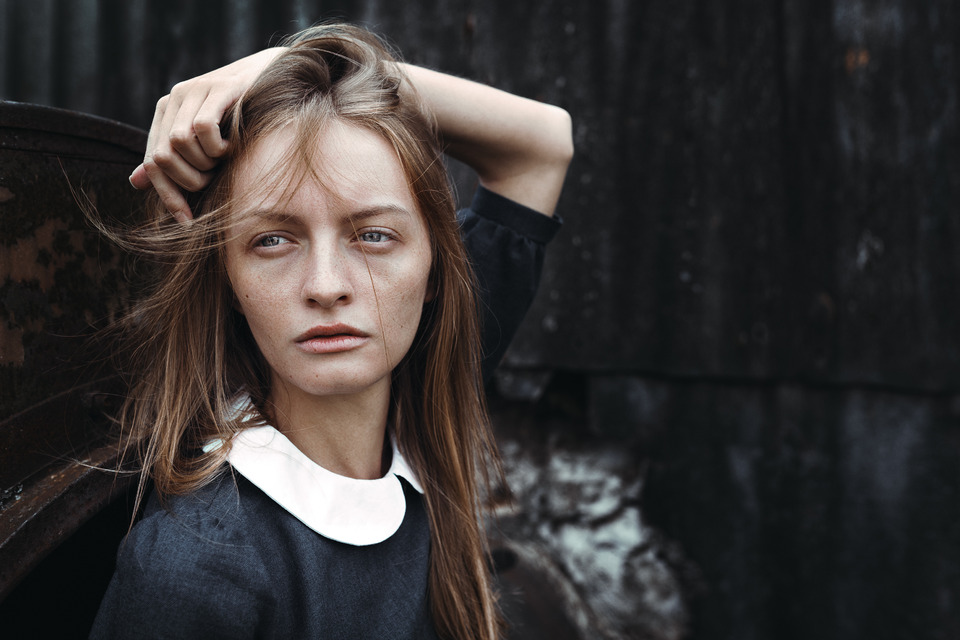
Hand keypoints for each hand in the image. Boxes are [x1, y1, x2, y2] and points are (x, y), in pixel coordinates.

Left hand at [132, 48, 284, 220]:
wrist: (275, 79)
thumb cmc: (243, 117)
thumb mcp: (204, 142)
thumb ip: (172, 159)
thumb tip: (136, 182)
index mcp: (167, 112)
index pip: (152, 162)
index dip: (168, 195)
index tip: (188, 221)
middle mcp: (175, 98)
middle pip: (163, 156)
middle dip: (190, 179)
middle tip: (213, 177)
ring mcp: (195, 90)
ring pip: (179, 143)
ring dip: (206, 163)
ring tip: (224, 158)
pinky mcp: (218, 88)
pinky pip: (202, 128)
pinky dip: (218, 146)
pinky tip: (232, 145)